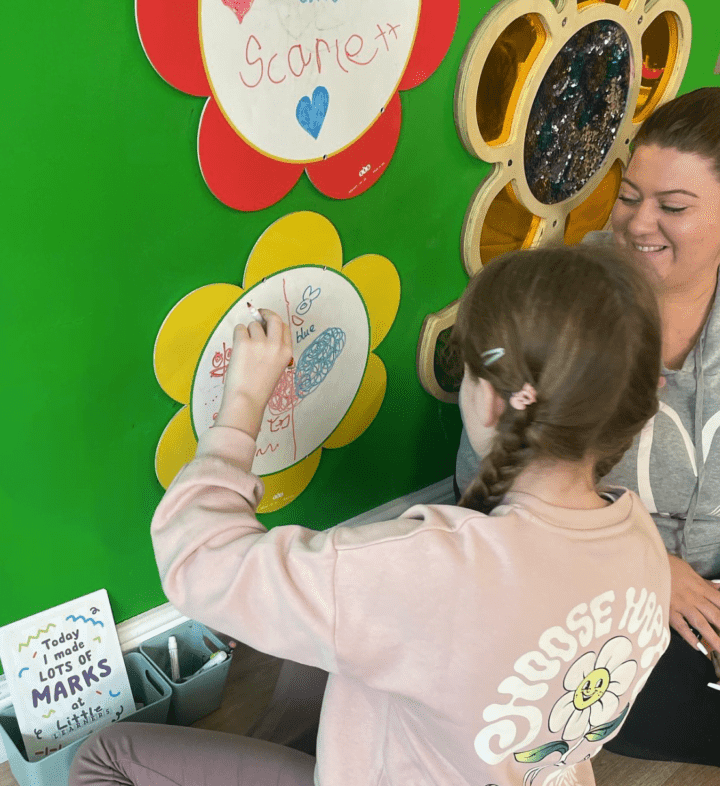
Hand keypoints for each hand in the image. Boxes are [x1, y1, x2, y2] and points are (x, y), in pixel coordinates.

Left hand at [214, 310, 291, 438]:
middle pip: (273, 318)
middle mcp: (276, 345)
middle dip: (265, 313)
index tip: (268, 321)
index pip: (285, 327)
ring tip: (244, 351)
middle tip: (258, 313)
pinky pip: (239, 329)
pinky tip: (237, 350)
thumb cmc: (260, 388)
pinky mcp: (244, 343)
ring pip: (253, 325)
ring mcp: (260, 343)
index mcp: (287, 352)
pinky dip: (237, 336)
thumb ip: (274, 351)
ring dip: (247, 333)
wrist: (247, 399)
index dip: (275, 322)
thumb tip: (262, 332)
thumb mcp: (276, 368)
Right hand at [668, 553, 719, 651]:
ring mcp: (681, 604)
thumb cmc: (668, 565)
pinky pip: (680, 625)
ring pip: (701, 623)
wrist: (648, 563)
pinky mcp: (667, 610)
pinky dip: (689, 636)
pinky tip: (697, 647)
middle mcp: (694, 597)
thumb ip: (704, 582)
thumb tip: (718, 588)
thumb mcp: (689, 570)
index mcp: (700, 587)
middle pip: (715, 615)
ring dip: (712, 637)